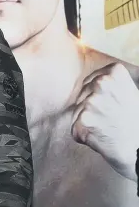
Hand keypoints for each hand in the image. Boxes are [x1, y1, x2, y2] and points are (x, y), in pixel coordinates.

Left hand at [71, 63, 138, 181]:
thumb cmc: (135, 120)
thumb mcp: (129, 92)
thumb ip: (111, 83)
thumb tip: (94, 80)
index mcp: (114, 73)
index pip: (89, 81)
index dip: (95, 96)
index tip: (108, 105)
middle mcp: (102, 83)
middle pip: (82, 95)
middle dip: (90, 107)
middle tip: (109, 117)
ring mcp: (92, 102)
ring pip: (77, 111)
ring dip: (87, 121)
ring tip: (107, 127)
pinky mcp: (84, 119)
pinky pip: (75, 127)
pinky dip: (83, 134)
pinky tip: (100, 136)